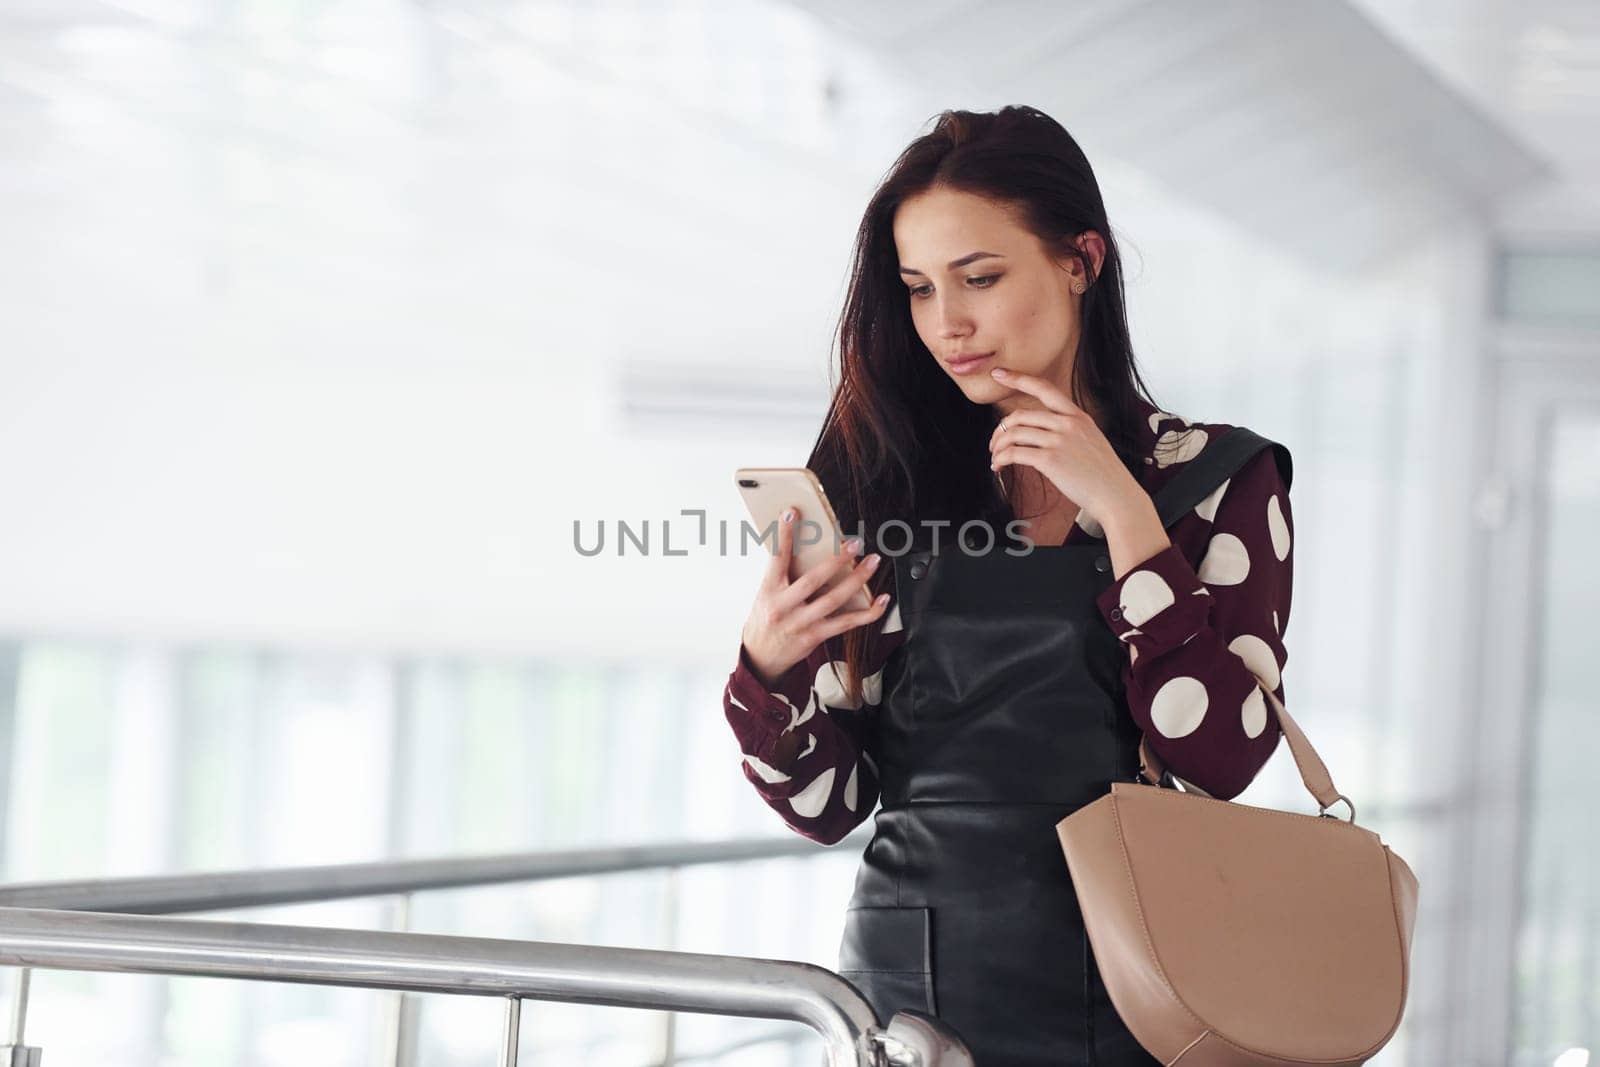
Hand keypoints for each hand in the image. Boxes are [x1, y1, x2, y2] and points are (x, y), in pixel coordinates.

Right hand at [741, 505, 891, 688]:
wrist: (760, 657)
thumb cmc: (766, 618)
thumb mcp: (766, 594)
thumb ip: (784, 574)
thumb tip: (805, 545)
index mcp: (768, 590)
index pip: (776, 558)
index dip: (784, 535)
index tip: (792, 513)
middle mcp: (784, 607)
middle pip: (813, 580)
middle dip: (836, 560)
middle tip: (854, 543)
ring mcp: (801, 623)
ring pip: (833, 600)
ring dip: (856, 580)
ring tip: (872, 562)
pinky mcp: (815, 636)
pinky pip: (846, 623)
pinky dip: (867, 613)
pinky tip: (881, 600)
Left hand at [987, 368, 1138, 519]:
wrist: (1116, 495)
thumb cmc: (1103, 474)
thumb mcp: (1091, 440)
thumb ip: (1068, 430)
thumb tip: (1037, 433)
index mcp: (1078, 416)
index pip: (1044, 388)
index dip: (1018, 379)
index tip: (999, 374)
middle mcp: (1068, 423)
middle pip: (1020, 416)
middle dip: (999, 430)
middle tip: (994, 444)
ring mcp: (1059, 440)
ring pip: (1013, 434)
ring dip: (997, 447)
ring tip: (996, 458)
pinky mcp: (1051, 460)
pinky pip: (1014, 453)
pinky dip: (1001, 459)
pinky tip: (999, 467)